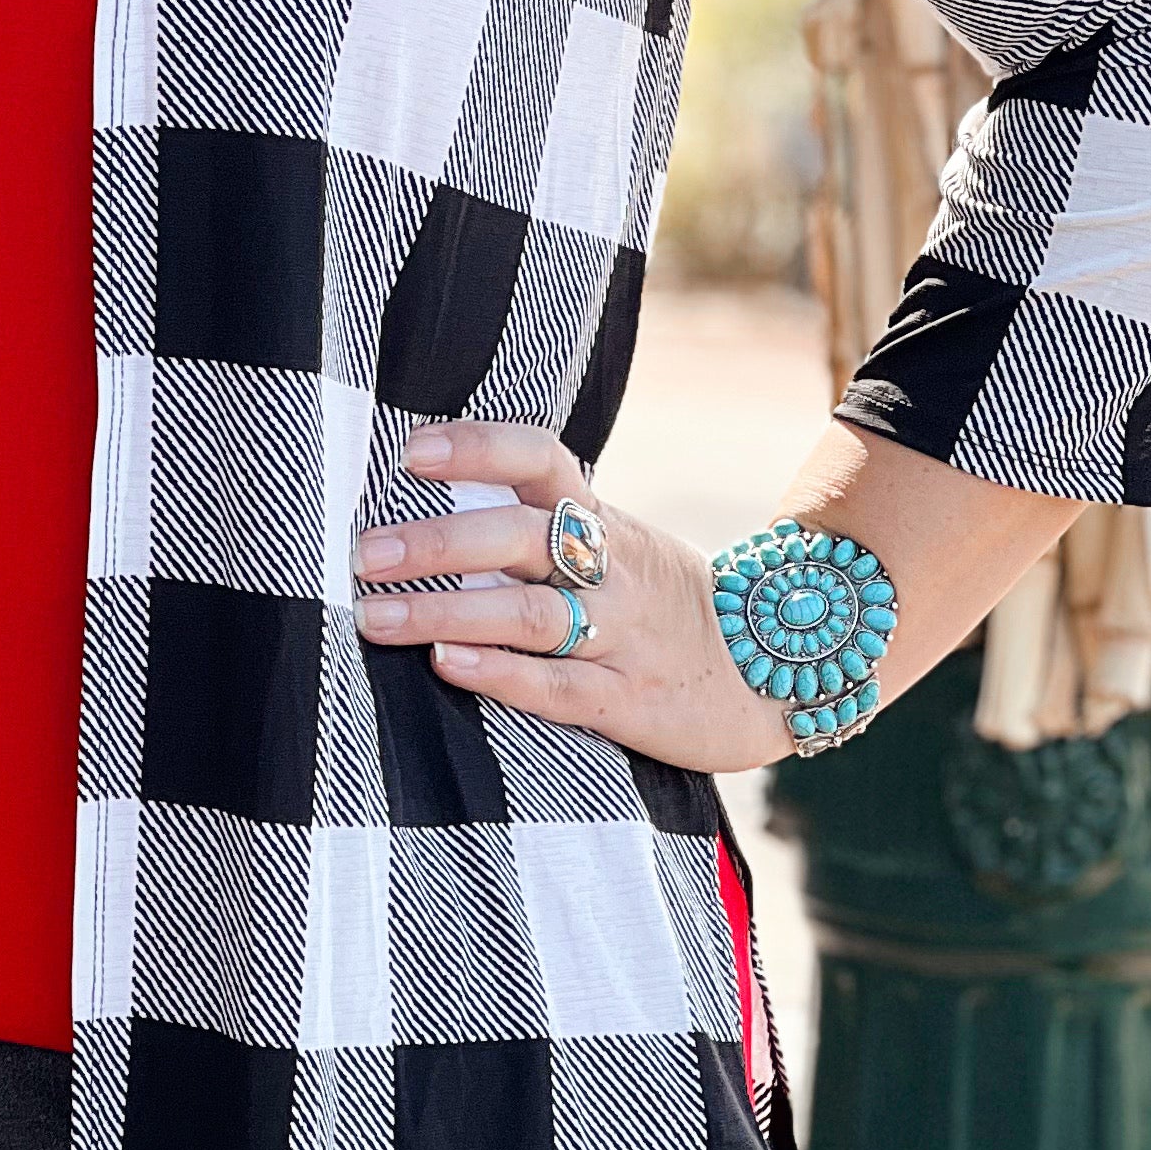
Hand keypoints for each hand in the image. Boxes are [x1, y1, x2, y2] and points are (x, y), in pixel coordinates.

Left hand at [353, 421, 786, 772]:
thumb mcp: (622, 549)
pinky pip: (559, 686)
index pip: (541, 459)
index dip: (476, 448)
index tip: (408, 454)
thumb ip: (549, 529)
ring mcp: (624, 634)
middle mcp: (613, 569)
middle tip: (365, 553)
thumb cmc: (672, 609)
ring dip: (443, 613)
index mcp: (606, 522)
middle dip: (437, 544)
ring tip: (374, 616)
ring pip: (530, 615)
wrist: (785, 674)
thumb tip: (437, 507)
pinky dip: (499, 674)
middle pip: (522, 538)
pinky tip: (446, 666)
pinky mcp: (629, 701)